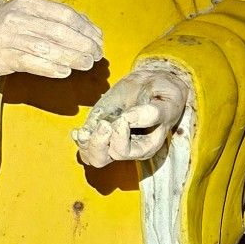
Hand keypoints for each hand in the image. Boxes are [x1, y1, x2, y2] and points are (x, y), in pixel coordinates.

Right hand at [0, 0, 103, 79]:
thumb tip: (90, 29)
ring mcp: (8, 37)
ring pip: (46, 48)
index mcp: (30, 3)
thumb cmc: (12, 25)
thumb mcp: (32, 13)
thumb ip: (58, 18)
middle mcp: (18, 18)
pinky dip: (51, 69)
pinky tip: (64, 72)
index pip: (65, 14)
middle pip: (58, 32)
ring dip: (71, 58)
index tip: (99, 40)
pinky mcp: (3, 57)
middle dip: (82, 44)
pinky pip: (31, 63)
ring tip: (86, 64)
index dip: (86, 28)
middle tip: (96, 54)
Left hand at [73, 63, 189, 167]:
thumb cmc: (164, 96)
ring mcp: (110, 140)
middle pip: (101, 159)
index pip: (123, 152)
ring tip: (86, 129)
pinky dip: (79, 138)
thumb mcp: (165, 102)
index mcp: (144, 146)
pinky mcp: (99, 130)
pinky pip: (84, 145)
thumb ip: (152, 113)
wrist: (154, 84)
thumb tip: (129, 118)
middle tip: (105, 123)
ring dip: (85, 142)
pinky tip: (79, 130)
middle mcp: (125, 148)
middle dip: (98, 142)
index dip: (119, 136)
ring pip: (89, 155)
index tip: (124, 117)